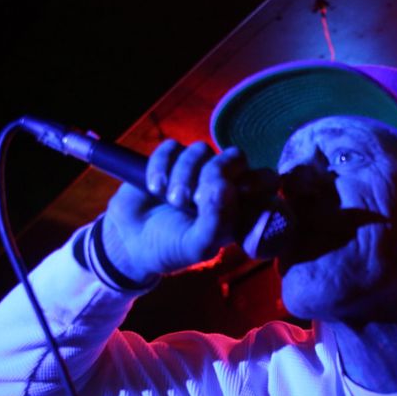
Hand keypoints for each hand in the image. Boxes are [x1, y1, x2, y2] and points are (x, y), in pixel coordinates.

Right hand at [101, 140, 273, 282]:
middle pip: (236, 157)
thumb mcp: (197, 246)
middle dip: (216, 173)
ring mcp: (196, 169)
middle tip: (196, 198)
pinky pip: (172, 147)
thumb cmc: (172, 248)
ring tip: (173, 201)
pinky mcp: (169, 159)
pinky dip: (161, 165)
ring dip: (184, 174)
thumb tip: (224, 186)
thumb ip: (216, 222)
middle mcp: (222, 183)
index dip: (258, 181)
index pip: (266, 180)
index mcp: (239, 206)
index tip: (241, 192)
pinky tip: (154, 188)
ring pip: (202, 149)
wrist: (130, 243)